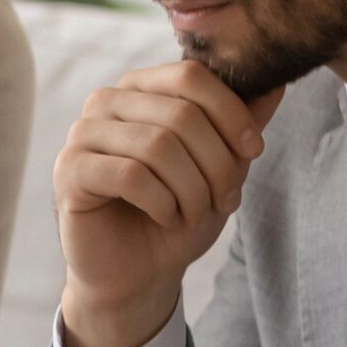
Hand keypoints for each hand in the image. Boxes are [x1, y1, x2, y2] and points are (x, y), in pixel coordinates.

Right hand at [55, 62, 283, 346]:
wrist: (137, 271)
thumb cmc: (178, 214)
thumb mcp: (223, 166)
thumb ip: (243, 123)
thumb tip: (277, 82)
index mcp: (141, 88)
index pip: (191, 76)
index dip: (231, 112)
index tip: (254, 150)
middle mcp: (106, 101)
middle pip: (180, 113)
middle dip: (217, 163)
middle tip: (225, 199)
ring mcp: (82, 134)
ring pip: (157, 145)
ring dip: (192, 189)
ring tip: (195, 213)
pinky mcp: (69, 170)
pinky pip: (129, 175)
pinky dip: (161, 203)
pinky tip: (165, 217)